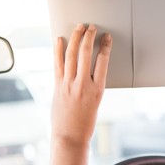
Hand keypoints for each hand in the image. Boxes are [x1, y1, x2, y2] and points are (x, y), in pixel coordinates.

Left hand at [51, 23, 112, 145]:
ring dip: (75, 38)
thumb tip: (87, 69)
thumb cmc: (85, 123)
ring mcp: (68, 85)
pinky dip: (58, 50)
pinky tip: (59, 40)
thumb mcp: (96, 103)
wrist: (69, 137)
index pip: (103, 61)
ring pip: (71, 55)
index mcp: (97, 90)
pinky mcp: (57, 87)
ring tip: (79, 28)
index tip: (106, 37)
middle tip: (92, 27)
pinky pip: (57, 64)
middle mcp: (83, 85)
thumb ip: (93, 85)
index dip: (105, 46)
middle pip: (86, 53)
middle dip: (89, 37)